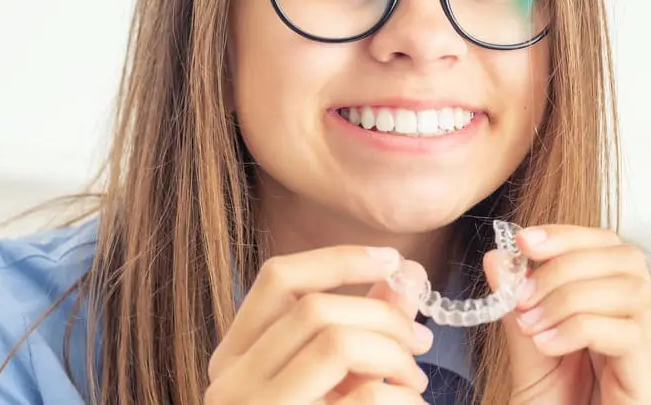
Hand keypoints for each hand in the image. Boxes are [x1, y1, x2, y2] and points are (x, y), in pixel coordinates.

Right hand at [205, 245, 433, 403]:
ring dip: (393, 354)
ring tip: (415, 382)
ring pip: (336, 342)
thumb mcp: (333, 382)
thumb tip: (407, 274)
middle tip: (421, 342)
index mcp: (235, 358)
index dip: (340, 259)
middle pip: (316, 310)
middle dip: (385, 317)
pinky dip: (400, 397)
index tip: (393, 261)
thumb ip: (363, 326)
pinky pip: (364, 397)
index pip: (278, 280)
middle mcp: (229, 385)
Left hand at [484, 225, 650, 404]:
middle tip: (522, 293)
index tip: (524, 240)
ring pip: (631, 290)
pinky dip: (580, 327)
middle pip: (628, 259)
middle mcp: (650, 328)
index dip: (570, 235)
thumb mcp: (529, 354)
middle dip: (567, 263)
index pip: (611, 248)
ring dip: (569, 296)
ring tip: (531, 323)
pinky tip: (547, 344)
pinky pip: (627, 333)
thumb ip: (518, 307)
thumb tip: (499, 257)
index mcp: (623, 312)